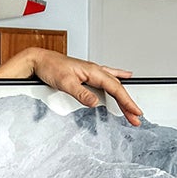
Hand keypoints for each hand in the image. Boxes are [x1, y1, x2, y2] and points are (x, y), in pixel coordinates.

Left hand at [0, 47, 142, 124]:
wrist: (40, 60)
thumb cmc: (50, 67)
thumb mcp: (65, 83)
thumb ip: (81, 93)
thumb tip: (94, 102)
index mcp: (93, 71)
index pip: (115, 88)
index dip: (127, 101)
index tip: (135, 112)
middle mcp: (95, 70)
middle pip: (118, 88)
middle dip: (128, 103)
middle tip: (136, 117)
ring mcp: (92, 71)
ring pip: (114, 84)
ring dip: (124, 96)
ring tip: (133, 106)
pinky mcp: (87, 74)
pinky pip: (108, 77)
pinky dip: (118, 79)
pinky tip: (124, 77)